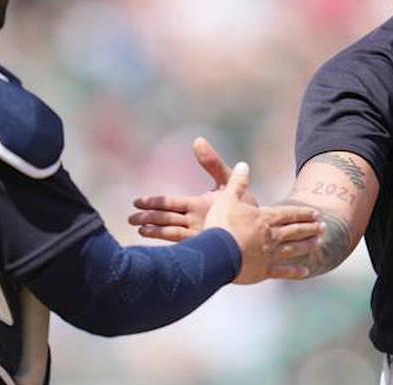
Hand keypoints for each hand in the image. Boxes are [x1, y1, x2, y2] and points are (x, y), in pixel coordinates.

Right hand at [129, 137, 255, 241]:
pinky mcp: (207, 246)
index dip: (155, 202)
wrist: (261, 225)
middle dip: (149, 218)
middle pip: (167, 218)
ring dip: (157, 232)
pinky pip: (187, 247)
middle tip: (131, 219)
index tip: (137, 201)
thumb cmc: (243, 202)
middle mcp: (195, 220)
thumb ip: (212, 163)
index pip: (171, 203)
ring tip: (141, 231)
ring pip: (173, 233)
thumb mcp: (227, 181)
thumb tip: (197, 140)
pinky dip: (174, 248)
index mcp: (196, 204)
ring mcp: (200, 234)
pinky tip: (163, 252)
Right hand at [203, 161, 322, 283]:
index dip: (303, 213)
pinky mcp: (262, 271)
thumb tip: (243, 165)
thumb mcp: (227, 198)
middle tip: (324, 227)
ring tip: (319, 242)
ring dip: (307, 245)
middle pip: (295, 230)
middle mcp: (271, 236)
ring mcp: (269, 254)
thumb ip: (237, 182)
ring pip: (293, 249)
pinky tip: (305, 272)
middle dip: (310, 228)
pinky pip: (282, 271)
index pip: (288, 214)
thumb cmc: (220, 226)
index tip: (316, 213)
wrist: (215, 254)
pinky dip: (294, 272)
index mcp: (264, 218)